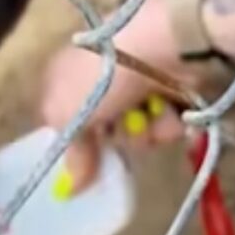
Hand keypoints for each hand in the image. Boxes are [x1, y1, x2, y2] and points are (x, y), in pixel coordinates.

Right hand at [39, 0, 196, 192]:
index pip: (64, 118)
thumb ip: (72, 153)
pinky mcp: (170, 90)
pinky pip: (165, 124)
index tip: (84, 165)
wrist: (164, 45)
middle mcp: (101, 77)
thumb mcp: (69, 115)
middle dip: (116, 137)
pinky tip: (169, 110)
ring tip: (149, 116)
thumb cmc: (104, 76)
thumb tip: (71, 189)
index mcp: (66, 74)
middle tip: (120, 130)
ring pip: (137, 132)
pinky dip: (168, 122)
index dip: (74, 143)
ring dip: (144, 132)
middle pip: (104, 130)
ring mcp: (137, 83)